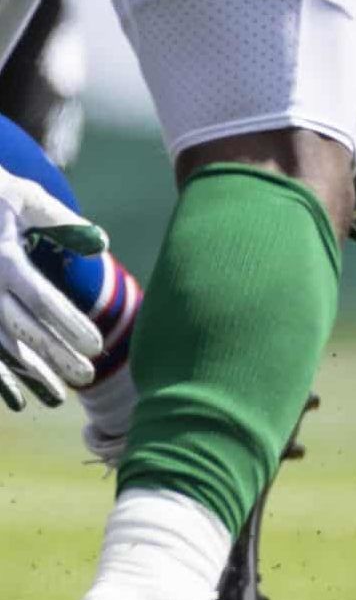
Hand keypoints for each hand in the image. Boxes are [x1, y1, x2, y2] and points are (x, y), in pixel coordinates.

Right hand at [0, 172, 104, 410]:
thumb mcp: (25, 199)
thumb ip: (62, 223)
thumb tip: (102, 243)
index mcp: (3, 259)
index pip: (41, 298)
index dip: (68, 323)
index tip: (96, 345)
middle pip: (21, 329)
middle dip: (54, 355)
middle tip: (87, 378)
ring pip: (0, 346)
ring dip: (28, 374)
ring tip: (58, 398)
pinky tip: (19, 399)